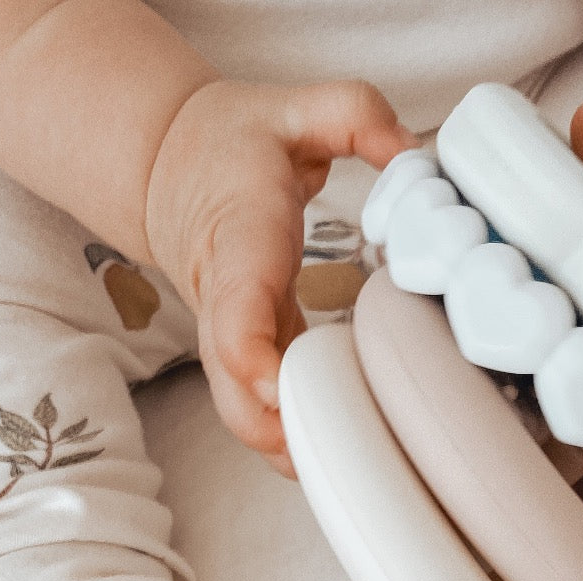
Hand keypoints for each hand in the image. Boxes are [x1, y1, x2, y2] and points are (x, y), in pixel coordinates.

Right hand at [145, 79, 415, 475]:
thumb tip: (415, 157)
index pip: (234, 304)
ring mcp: (229, 337)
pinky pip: (259, 409)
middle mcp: (226, 301)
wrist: (167, 169)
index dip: (248, 350)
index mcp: (239, 239)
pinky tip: (340, 455)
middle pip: (233, 387)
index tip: (275, 386)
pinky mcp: (243, 356)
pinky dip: (291, 437)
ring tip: (353, 470)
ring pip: (242, 413)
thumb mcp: (293, 107)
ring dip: (286, 448)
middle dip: (277, 431)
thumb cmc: (233, 144)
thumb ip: (355, 113)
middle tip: (340, 456)